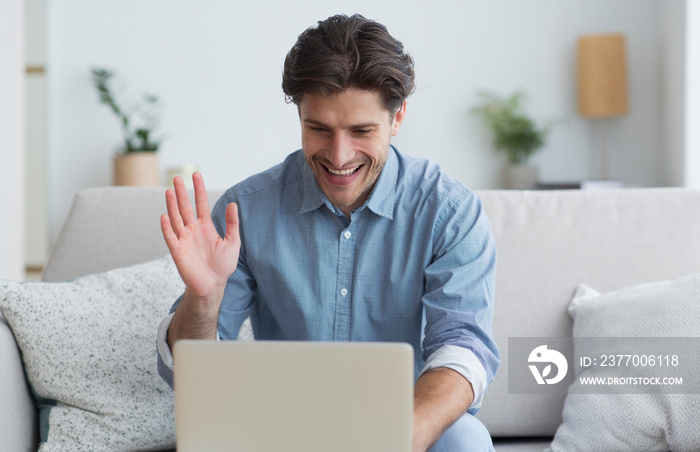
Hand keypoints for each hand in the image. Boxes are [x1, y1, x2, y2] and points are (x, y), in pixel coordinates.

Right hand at [160, 172, 239, 304]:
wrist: (213, 284)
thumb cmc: (223, 264)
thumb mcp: (232, 242)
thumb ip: (232, 224)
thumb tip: (233, 204)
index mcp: (205, 226)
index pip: (201, 203)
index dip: (199, 189)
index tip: (196, 175)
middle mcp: (192, 230)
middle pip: (185, 207)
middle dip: (181, 193)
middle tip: (177, 177)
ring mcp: (183, 239)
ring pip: (175, 219)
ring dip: (172, 205)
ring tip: (170, 191)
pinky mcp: (177, 251)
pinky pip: (171, 238)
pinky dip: (167, 228)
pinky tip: (165, 216)